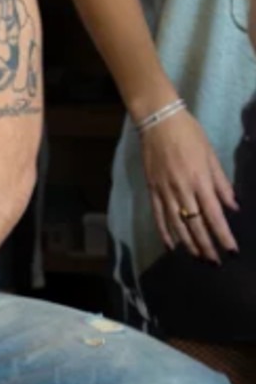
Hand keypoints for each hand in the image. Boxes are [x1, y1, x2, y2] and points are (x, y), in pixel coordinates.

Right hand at [142, 110, 239, 263]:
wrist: (158, 121)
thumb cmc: (190, 135)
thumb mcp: (212, 156)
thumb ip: (222, 184)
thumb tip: (232, 207)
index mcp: (200, 181)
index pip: (214, 216)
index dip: (223, 236)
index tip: (231, 251)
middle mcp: (182, 190)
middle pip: (195, 225)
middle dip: (206, 245)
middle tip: (215, 262)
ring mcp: (164, 191)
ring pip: (176, 224)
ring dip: (188, 243)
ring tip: (197, 257)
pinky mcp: (152, 189)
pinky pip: (158, 215)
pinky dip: (164, 231)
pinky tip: (171, 245)